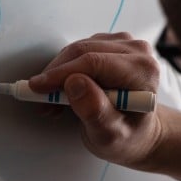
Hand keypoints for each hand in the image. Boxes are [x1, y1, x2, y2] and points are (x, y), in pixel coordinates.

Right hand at [28, 32, 162, 169]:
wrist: (138, 132)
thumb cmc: (128, 136)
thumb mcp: (111, 136)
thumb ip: (95, 112)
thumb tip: (75, 83)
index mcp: (143, 71)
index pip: (94, 63)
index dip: (61, 74)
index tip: (37, 88)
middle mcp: (138, 51)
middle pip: (84, 51)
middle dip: (56, 76)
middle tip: (40, 100)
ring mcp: (126, 44)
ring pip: (78, 49)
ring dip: (58, 74)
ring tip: (54, 103)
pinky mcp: (112, 44)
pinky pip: (79, 50)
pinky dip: (65, 70)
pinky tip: (64, 92)